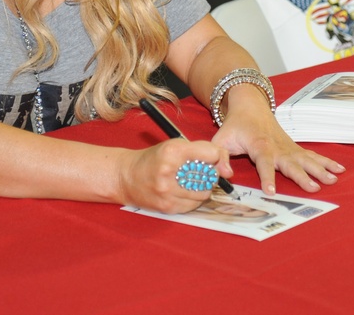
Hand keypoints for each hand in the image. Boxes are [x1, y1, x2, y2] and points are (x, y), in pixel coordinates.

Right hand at [118, 138, 232, 213]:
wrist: (126, 177)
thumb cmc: (154, 158)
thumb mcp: (176, 145)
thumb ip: (203, 151)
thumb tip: (228, 170)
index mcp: (173, 151)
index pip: (211, 154)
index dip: (216, 156)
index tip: (212, 159)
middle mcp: (170, 172)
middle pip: (210, 176)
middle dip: (210, 174)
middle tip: (200, 172)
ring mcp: (168, 192)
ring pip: (204, 193)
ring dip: (202, 188)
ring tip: (190, 182)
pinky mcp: (167, 207)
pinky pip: (193, 205)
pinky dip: (193, 199)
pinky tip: (182, 192)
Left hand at [212, 84, 344, 194]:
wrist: (250, 106)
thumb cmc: (235, 125)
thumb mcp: (221, 139)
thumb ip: (220, 157)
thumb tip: (224, 175)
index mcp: (259, 145)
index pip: (263, 163)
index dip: (267, 177)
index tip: (271, 191)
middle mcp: (277, 147)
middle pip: (291, 163)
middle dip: (303, 176)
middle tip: (314, 188)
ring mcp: (288, 147)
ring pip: (306, 159)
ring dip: (320, 169)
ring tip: (333, 179)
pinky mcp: (294, 148)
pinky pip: (312, 156)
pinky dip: (326, 162)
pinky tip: (339, 169)